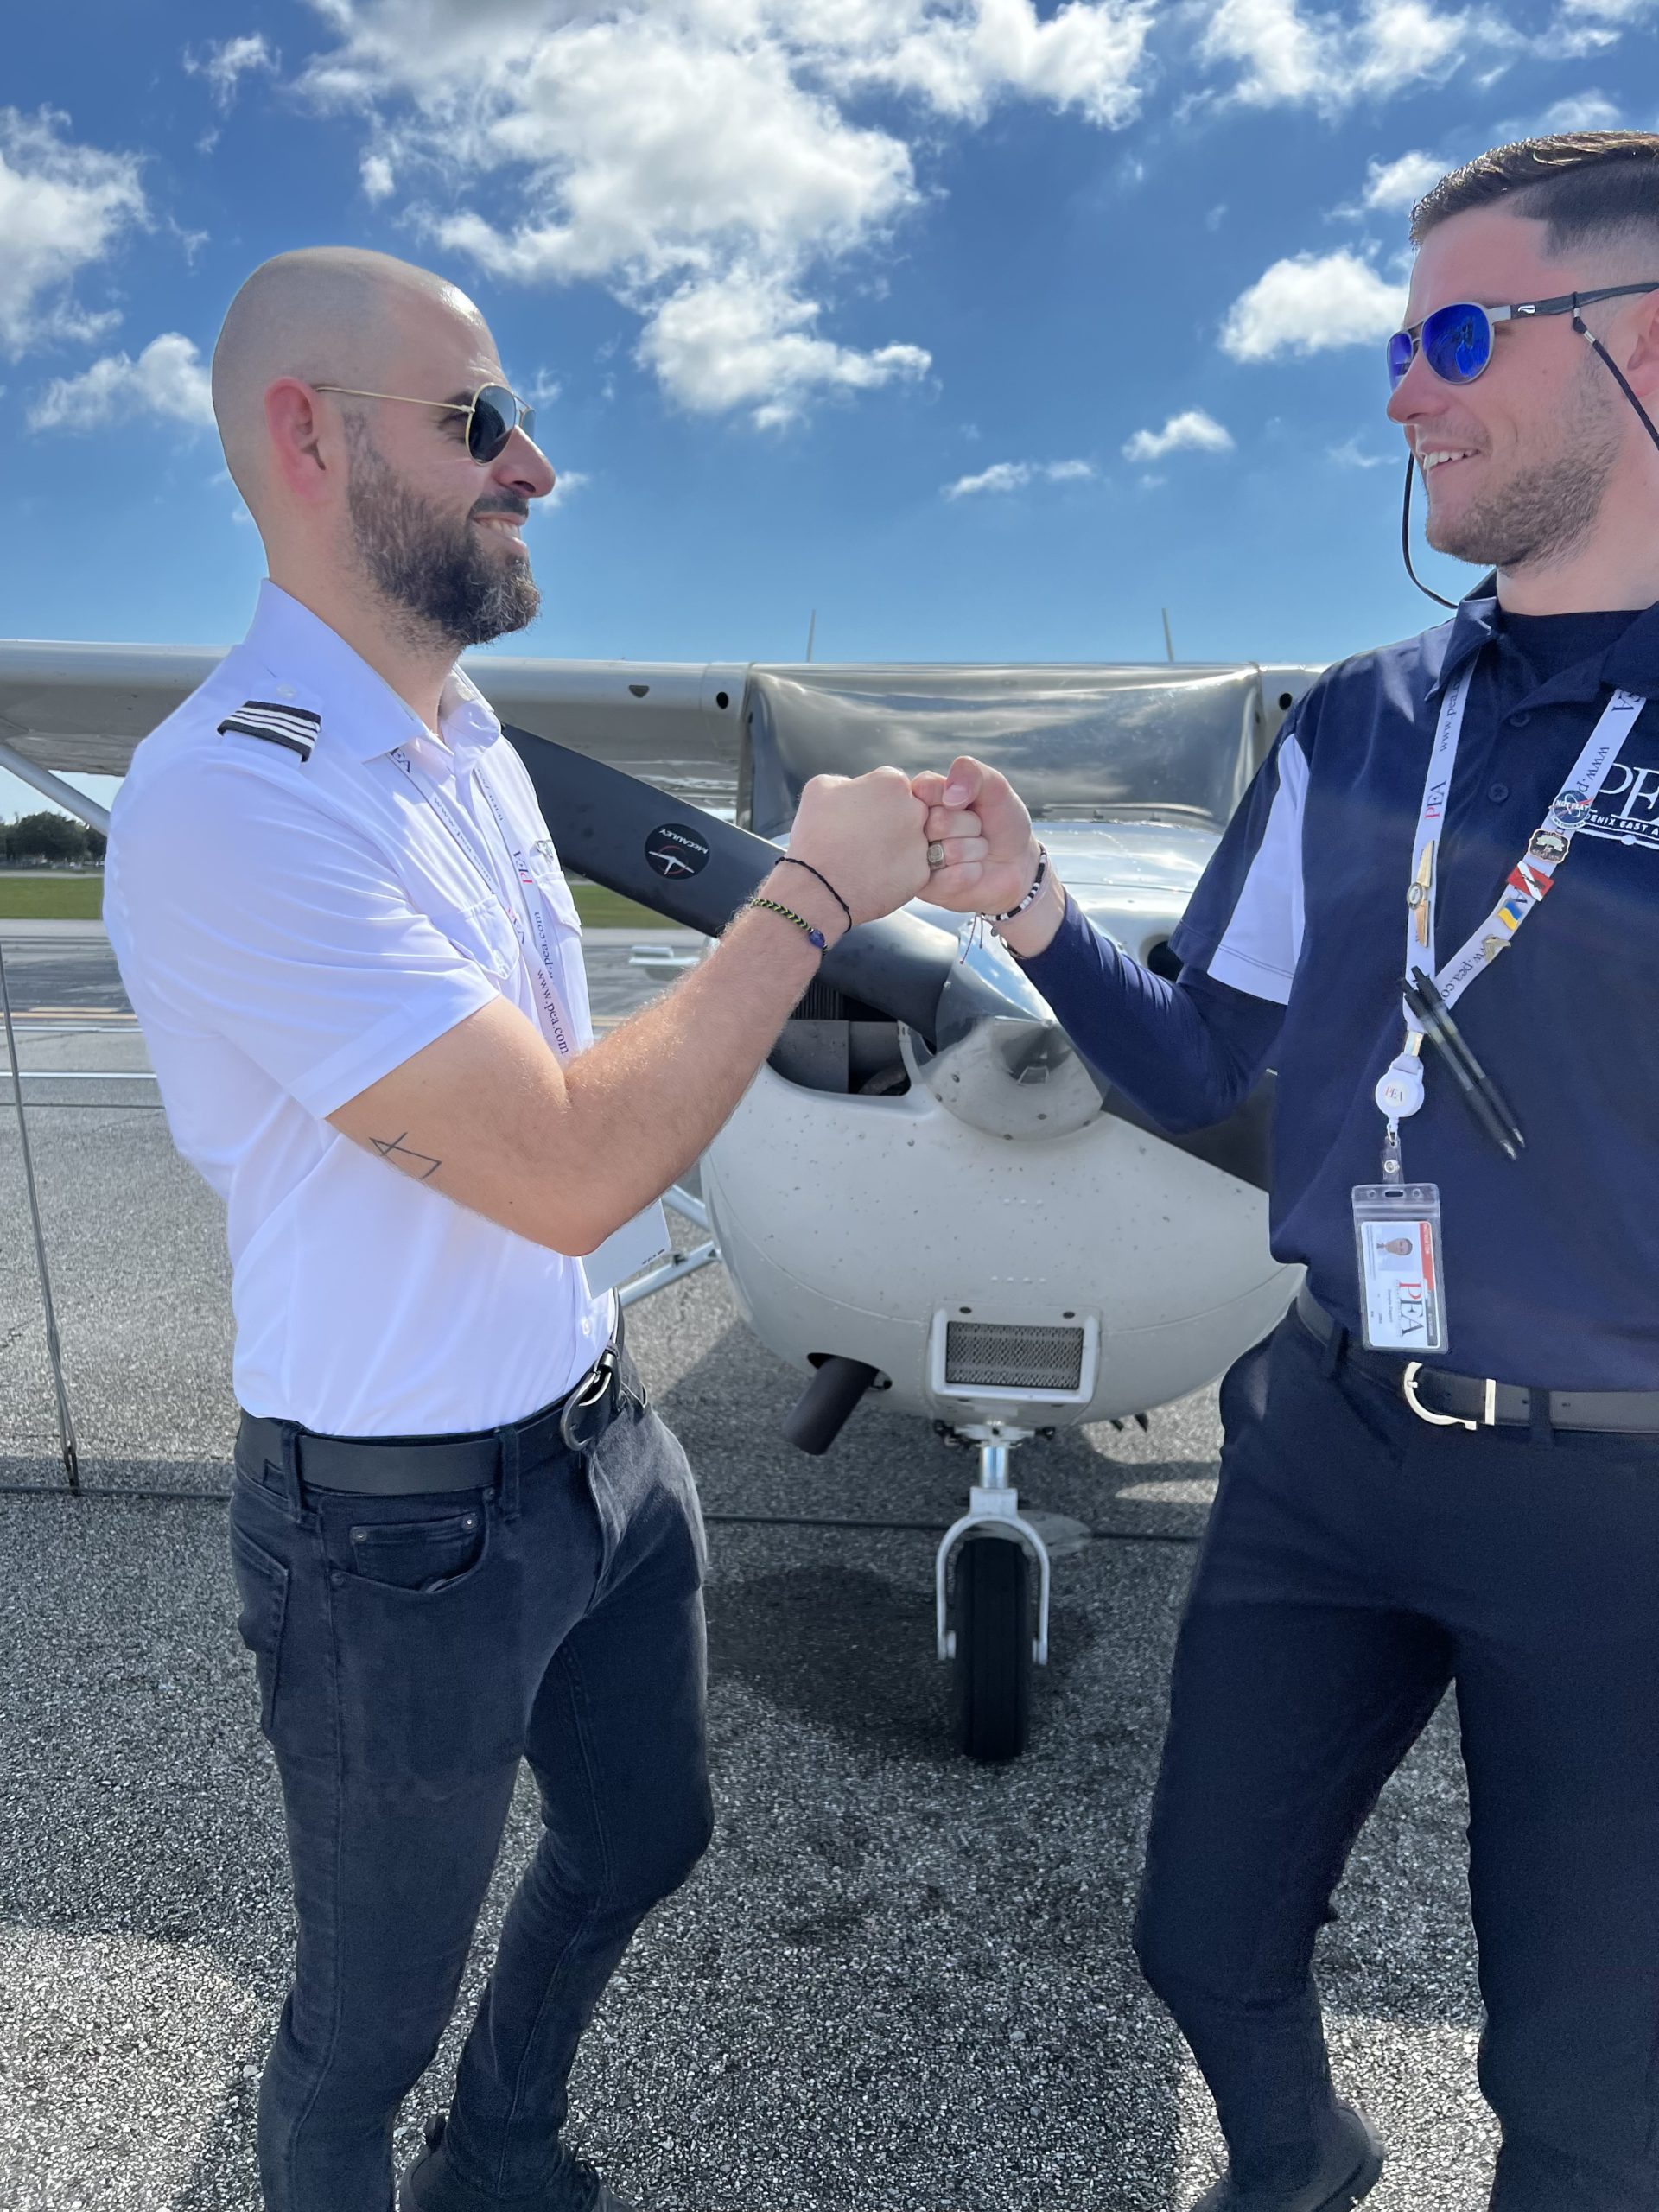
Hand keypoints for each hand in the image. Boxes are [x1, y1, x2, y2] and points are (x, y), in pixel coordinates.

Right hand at [786, 766, 938, 926]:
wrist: (818, 889)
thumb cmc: (815, 836)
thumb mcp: (819, 788)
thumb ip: (846, 781)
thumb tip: (856, 789)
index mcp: (892, 783)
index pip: (889, 785)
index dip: (870, 800)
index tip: (855, 815)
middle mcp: (915, 810)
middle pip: (906, 811)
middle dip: (888, 821)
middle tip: (861, 839)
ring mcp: (921, 843)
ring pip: (911, 840)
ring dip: (894, 846)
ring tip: (864, 860)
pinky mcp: (921, 874)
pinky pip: (911, 869)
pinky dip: (895, 872)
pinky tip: (872, 876)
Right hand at [909, 755, 1038, 916]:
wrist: (1016, 864)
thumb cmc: (1000, 821)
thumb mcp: (994, 787)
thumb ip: (972, 773)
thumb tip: (949, 795)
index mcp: (920, 796)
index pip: (924, 788)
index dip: (955, 798)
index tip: (966, 803)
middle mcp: (911, 827)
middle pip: (938, 822)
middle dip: (969, 825)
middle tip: (975, 829)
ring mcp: (915, 859)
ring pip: (947, 851)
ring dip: (974, 850)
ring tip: (974, 849)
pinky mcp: (925, 888)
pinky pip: (951, 878)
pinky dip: (972, 873)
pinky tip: (972, 870)